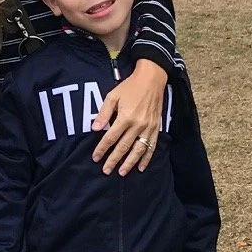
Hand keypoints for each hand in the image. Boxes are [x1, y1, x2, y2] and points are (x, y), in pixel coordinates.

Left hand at [92, 58, 167, 176]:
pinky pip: (151, 146)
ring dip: (129, 163)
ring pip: (138, 150)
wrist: (152, 79)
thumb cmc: (130, 87)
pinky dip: (147, 158)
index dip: (102, 148)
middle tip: (106, 171)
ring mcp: (148, 128)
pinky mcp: (156, 128)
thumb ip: (104, 113)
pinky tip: (141, 167)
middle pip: (123, 147)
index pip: (111, 137)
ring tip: (122, 173)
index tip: (96, 158)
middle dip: (114, 160)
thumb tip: (94, 128)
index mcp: (125, 117)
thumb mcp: (113, 96)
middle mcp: (137, 125)